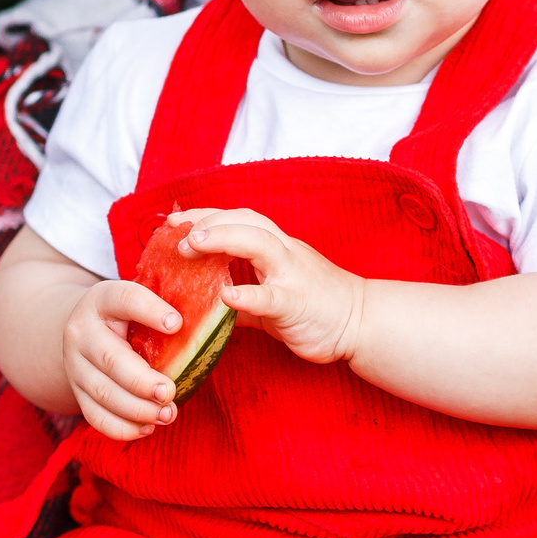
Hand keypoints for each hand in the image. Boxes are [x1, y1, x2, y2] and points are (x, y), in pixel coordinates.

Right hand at [63, 276, 181, 440]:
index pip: (124, 299)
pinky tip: (147, 428)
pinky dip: (122, 428)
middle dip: (142, 381)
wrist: (82, 330)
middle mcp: (82, 332)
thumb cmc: (125, 315)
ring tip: (167, 414)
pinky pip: (95, 417)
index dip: (149, 310)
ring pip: (103, 393)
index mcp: (102, 300)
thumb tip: (209, 323)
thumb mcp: (138, 300)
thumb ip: (163, 307)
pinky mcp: (77, 393)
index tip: (177, 324)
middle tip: (170, 392)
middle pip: (110, 359)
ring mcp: (74, 366)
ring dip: (137, 409)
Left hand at [169, 208, 364, 365]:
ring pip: (258, 244)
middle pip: (245, 220)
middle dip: (208, 221)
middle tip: (175, 234)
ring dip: (222, 240)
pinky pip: (271, 296)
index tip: (174, 222)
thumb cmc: (315, 307)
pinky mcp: (297, 304)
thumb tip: (206, 298)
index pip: (237, 218)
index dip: (205, 215)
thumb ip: (242, 290)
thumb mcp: (273, 292)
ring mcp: (292, 275)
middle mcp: (283, 253)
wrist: (361, 322)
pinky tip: (226, 297)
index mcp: (276, 247)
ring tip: (191, 246)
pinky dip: (248, 295)